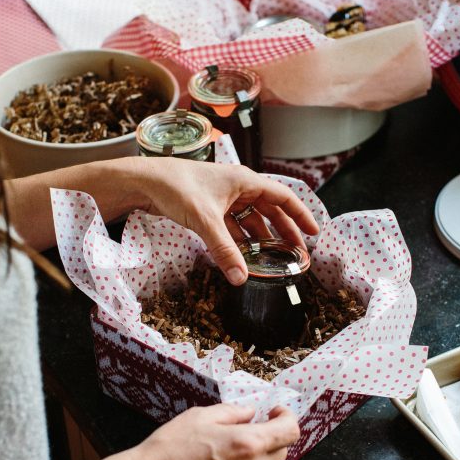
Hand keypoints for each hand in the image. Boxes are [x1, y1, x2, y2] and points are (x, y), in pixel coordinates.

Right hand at [128, 404, 299, 459]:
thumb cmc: (168, 449)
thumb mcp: (200, 416)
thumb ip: (233, 412)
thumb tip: (251, 413)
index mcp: (247, 443)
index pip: (290, 431)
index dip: (286, 418)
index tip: (275, 415)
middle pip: (280, 452)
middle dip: (269, 439)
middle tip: (246, 435)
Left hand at [132, 158, 319, 284]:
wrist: (145, 181)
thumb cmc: (177, 187)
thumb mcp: (205, 221)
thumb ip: (225, 251)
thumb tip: (241, 279)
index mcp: (246, 181)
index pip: (283, 197)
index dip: (301, 215)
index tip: (314, 233)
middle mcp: (239, 188)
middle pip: (270, 211)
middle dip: (284, 232)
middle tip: (297, 254)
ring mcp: (225, 199)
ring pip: (251, 221)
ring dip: (261, 239)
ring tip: (273, 260)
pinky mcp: (210, 209)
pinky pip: (233, 227)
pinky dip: (240, 241)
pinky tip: (244, 257)